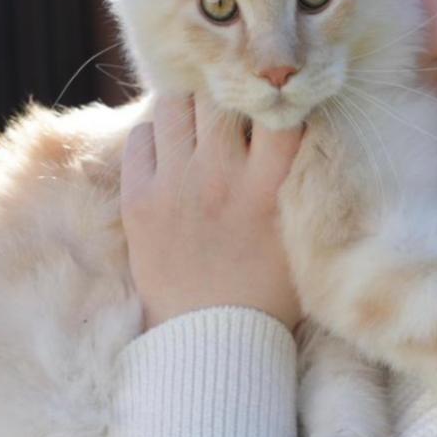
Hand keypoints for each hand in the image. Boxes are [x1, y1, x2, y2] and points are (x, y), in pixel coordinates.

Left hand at [120, 91, 305, 332]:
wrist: (209, 342)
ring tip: (199, 122)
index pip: (277, 111)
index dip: (276, 98)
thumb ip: (296, 181)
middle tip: (231, 104)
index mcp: (267, 188)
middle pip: (220, 96)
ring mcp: (174, 185)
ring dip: (191, 106)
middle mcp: (219, 177)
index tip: (274, 101)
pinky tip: (171, 153)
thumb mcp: (298, 235)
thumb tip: (296, 125)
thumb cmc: (265, 292)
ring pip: (175, 104)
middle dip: (228, 94)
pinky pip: (142, 136)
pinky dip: (157, 135)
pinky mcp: (138, 199)